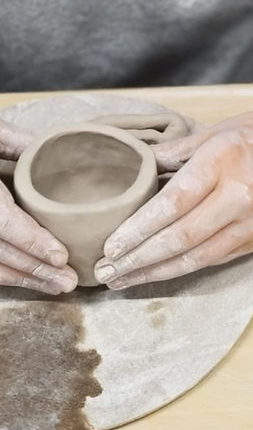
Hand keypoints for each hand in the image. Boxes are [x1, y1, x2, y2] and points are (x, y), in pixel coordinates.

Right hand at [0, 120, 76, 292]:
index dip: (30, 240)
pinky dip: (5, 276)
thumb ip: (14, 142)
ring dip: (22, 279)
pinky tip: (30, 280)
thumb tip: (51, 148)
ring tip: (57, 286)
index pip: (1, 221)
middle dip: (33, 269)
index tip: (60, 255)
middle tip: (69, 281)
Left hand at [93, 105, 252, 289]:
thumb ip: (174, 153)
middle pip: (180, 237)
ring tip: (123, 279)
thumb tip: (134, 170)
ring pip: (197, 257)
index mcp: (224, 162)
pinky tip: (158, 273)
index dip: (138, 228)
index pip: (173, 203)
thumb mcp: (215, 132)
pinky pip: (214, 259)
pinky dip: (183, 268)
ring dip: (156, 272)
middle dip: (139, 258)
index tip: (110, 245)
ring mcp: (252, 221)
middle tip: (105, 270)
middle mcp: (240, 196)